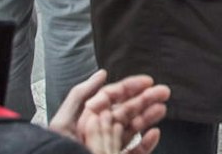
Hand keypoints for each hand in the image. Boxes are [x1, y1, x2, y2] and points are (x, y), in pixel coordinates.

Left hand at [50, 70, 170, 153]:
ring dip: (148, 117)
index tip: (148, 81)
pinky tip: (154, 133)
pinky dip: (146, 143)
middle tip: (163, 92)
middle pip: (126, 111)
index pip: (112, 97)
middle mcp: (100, 131)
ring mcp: (109, 147)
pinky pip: (135, 152)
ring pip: (133, 129)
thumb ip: (80, 96)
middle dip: (145, 99)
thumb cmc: (58, 151)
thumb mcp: (63, 122)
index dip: (130, 87)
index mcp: (87, 119)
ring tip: (161, 109)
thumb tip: (101, 74)